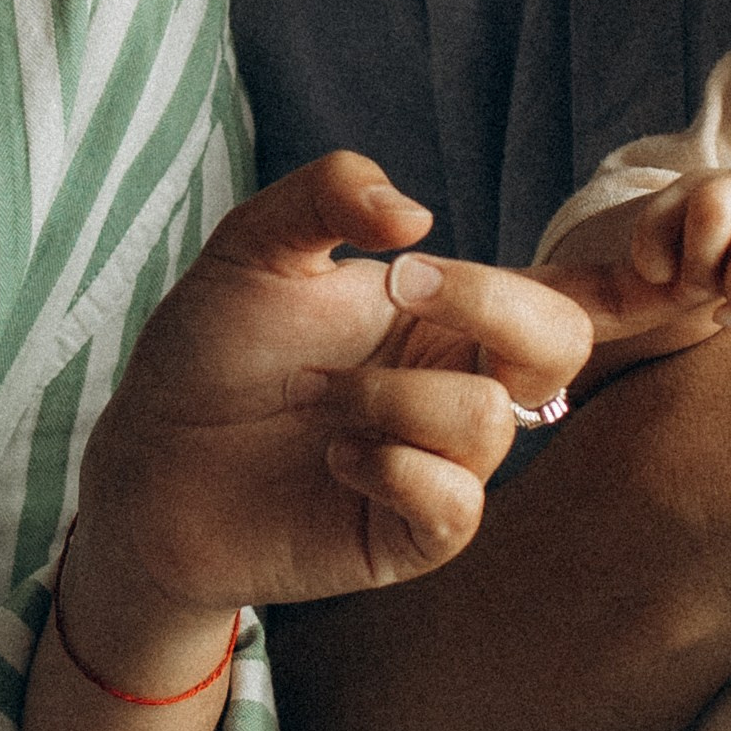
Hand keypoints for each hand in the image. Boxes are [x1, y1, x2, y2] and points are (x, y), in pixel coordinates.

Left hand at [67, 151, 590, 676]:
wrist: (148, 461)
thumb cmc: (209, 350)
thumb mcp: (253, 246)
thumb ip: (328, 193)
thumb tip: (415, 214)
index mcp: (445, 315)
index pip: (553, 290)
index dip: (582, 279)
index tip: (440, 268)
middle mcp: (458, 385)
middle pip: (561, 342)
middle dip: (492, 306)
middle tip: (399, 287)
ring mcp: (443, 464)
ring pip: (490, 419)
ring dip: (393, 397)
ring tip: (325, 403)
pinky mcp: (414, 537)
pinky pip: (457, 504)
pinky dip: (393, 469)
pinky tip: (334, 459)